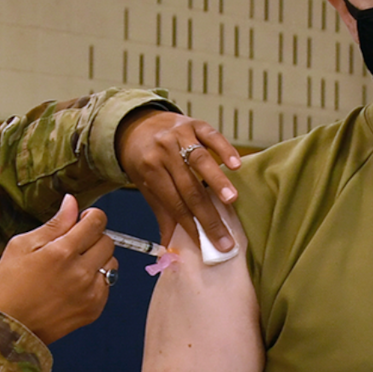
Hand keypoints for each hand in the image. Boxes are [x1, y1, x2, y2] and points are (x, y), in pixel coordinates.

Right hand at [0, 195, 117, 344]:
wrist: (9, 329)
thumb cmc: (9, 285)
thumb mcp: (21, 246)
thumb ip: (53, 224)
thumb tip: (72, 202)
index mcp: (62, 252)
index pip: (97, 222)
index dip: (91, 217)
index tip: (82, 220)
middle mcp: (81, 272)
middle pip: (108, 241)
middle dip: (94, 238)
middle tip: (74, 245)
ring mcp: (90, 293)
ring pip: (111, 263)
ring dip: (97, 259)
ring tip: (75, 266)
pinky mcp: (94, 309)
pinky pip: (107, 285)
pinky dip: (96, 281)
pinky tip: (74, 284)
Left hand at [116, 110, 242, 253]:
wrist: (137, 124)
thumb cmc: (145, 160)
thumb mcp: (147, 186)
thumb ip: (163, 214)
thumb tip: (170, 248)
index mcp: (151, 171)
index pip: (174, 204)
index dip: (191, 226)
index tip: (208, 245)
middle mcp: (163, 152)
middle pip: (189, 187)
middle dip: (208, 215)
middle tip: (225, 237)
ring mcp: (179, 135)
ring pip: (200, 160)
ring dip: (217, 181)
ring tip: (232, 200)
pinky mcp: (194, 123)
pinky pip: (211, 136)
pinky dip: (224, 149)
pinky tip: (236, 164)